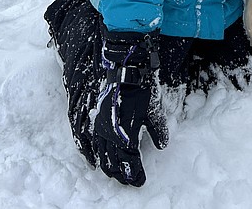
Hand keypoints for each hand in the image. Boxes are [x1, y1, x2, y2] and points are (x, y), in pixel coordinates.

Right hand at [93, 29, 168, 185]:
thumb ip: (157, 131)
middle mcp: (110, 135)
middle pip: (113, 164)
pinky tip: (95, 160)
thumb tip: (161, 145)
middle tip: (129, 180)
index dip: (135, 174)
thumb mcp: (153, 111)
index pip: (130, 163)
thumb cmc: (140, 90)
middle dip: (121, 175)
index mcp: (125, 136)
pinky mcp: (95, 118)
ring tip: (115, 175)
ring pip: (101, 155)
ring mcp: (100, 127)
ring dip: (108, 168)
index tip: (140, 181)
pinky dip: (93, 155)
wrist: (124, 70)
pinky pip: (91, 143)